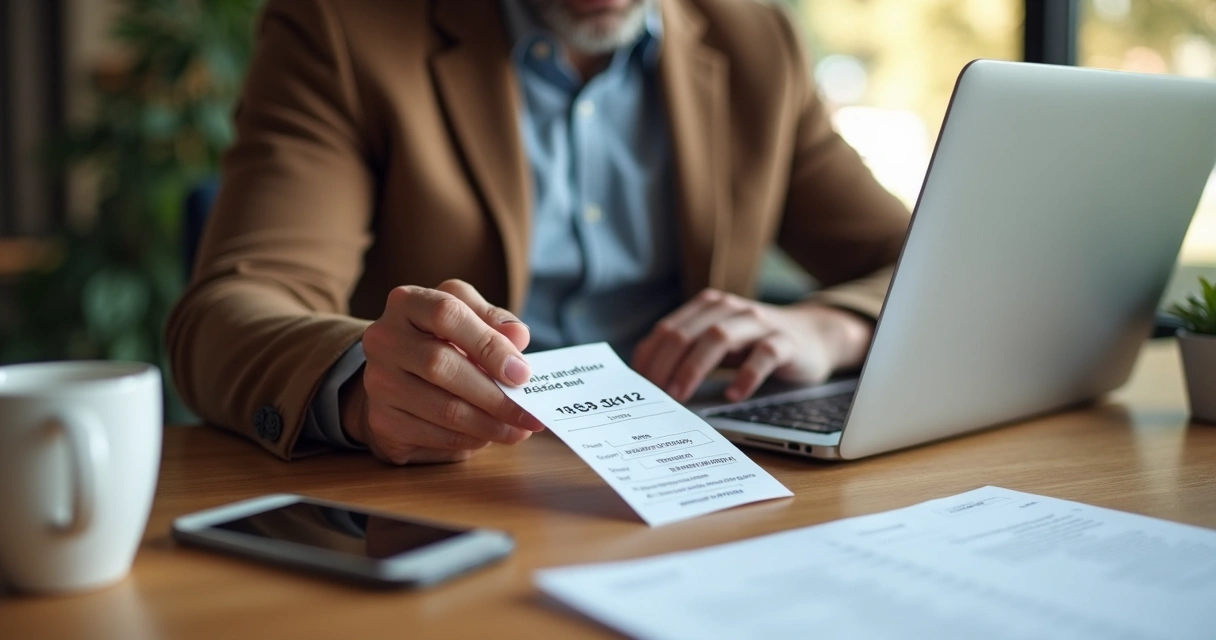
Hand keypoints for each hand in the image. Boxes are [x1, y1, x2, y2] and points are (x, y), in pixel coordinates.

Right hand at [341, 279, 545, 464]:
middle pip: (441, 366)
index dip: (489, 345)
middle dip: (495, 395)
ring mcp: (377, 382)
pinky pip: (434, 435)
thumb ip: (494, 321)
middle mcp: (383, 340)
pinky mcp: (381, 420)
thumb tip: (519, 337)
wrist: (396, 374)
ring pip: (442, 408)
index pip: (447, 314)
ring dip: (489, 424)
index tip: (522, 373)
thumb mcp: (468, 317)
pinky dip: (469, 439)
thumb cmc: (441, 340)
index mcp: (407, 303)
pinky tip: (488, 436)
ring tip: (518, 429)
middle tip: (529, 414)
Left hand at [631, 289, 871, 402]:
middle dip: (665, 365)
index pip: (668, 330)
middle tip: (654, 396)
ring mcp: (759, 322)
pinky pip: (763, 354)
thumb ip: (688, 350)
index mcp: (708, 306)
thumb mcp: (719, 343)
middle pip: (687, 333)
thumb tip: (646, 375)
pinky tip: (734, 395)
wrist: (815, 336)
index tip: (638, 388)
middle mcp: (731, 308)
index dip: (650, 359)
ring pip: (719, 337)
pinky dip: (746, 375)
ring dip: (694, 368)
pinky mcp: (786, 341)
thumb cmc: (756, 344)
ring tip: (680, 396)